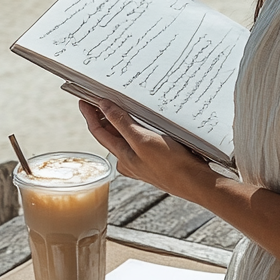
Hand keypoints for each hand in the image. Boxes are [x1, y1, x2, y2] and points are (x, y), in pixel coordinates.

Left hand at [78, 98, 209, 199]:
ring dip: (122, 120)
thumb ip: (121, 123)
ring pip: (127, 136)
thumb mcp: (142, 140)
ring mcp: (143, 161)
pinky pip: (141, 140)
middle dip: (104, 116)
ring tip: (120, 104)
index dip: (90, 114)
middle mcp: (129, 160)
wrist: (196, 183)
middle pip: (111, 134)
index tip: (83, 100)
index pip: (98, 132)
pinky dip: (138, 127)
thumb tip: (103, 107)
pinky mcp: (157, 159)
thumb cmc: (171, 165)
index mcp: (122, 157)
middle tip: (99, 97)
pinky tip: (145, 121)